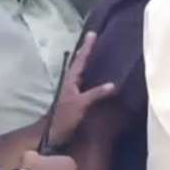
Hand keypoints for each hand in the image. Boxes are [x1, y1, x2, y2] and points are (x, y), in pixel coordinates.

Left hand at [48, 32, 117, 147]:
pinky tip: (95, 73)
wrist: (57, 134)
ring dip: (86, 59)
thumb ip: (96, 94)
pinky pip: (84, 79)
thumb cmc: (66, 118)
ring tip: (93, 50)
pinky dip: (89, 72)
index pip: (80, 60)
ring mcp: (72, 89)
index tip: (92, 34)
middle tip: (92, 37)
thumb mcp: (81, 104)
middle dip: (85, 50)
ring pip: (80, 70)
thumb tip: (113, 85)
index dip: (87, 47)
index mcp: (71, 80)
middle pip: (78, 62)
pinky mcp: (76, 97)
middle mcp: (70, 82)